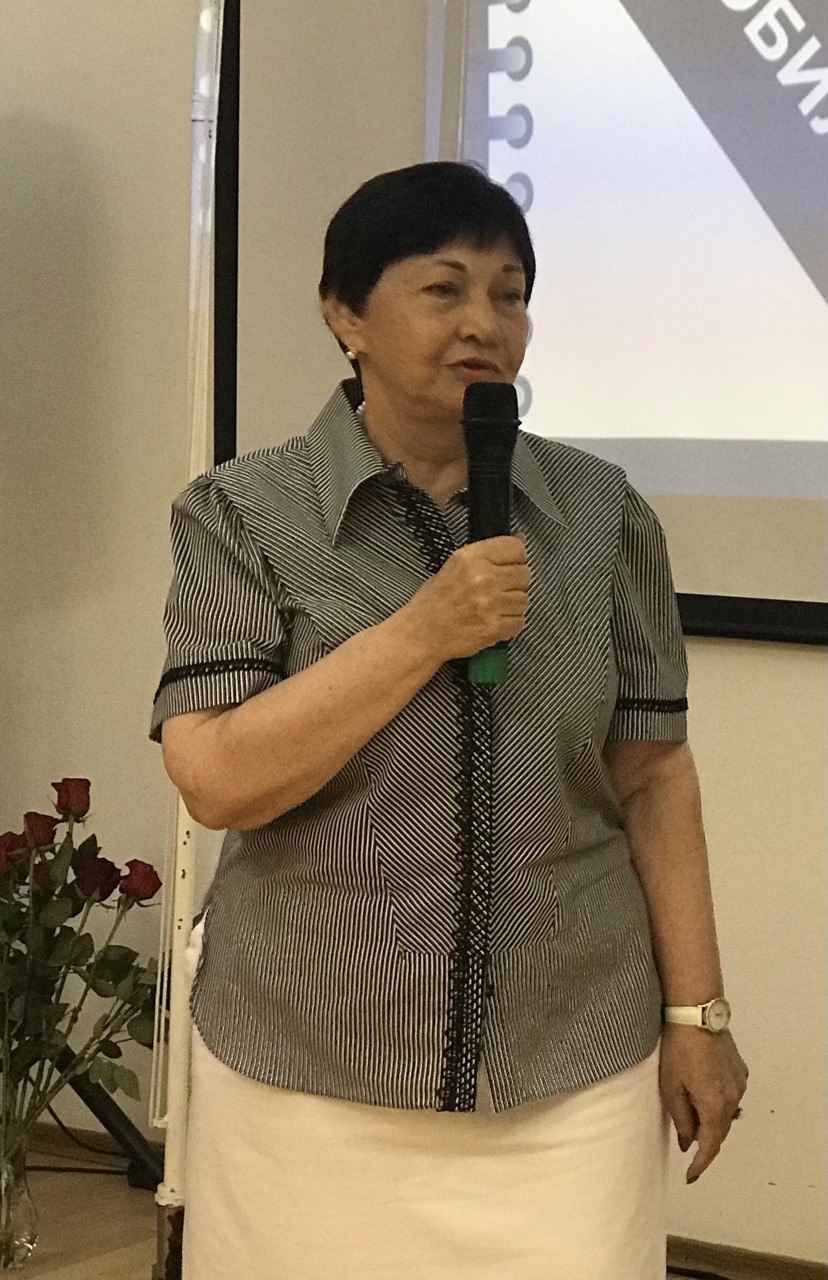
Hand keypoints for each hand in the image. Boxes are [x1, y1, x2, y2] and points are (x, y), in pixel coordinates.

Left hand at [659, 1023, 748, 1182]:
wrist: (696, 1015)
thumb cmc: (678, 1051)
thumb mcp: (671, 1088)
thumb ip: (682, 1120)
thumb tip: (687, 1144)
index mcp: (715, 1107)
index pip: (710, 1146)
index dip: (700, 1165)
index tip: (690, 1176)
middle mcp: (733, 1099)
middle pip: (720, 1131)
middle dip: (705, 1142)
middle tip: (688, 1148)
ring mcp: (739, 1083)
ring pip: (727, 1114)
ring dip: (712, 1122)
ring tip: (695, 1123)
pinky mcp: (740, 1070)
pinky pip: (731, 1096)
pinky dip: (719, 1104)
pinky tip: (706, 1099)